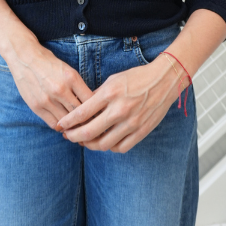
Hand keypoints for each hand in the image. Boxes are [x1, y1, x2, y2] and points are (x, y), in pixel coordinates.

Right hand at [3, 42, 93, 130]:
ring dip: (73, 126)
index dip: (97, 110)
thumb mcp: (68, 70)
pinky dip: (60, 126)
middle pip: (79, 114)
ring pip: (67, 122)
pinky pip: (53, 123)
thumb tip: (91, 104)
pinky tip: (63, 124)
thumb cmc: (49, 62)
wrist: (24, 57)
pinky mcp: (36, 106)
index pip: (90, 101)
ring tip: (79, 128)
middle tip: (93, 126)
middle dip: (88, 121)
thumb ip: (78, 86)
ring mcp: (47, 99)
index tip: (100, 115)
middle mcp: (60, 89)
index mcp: (71, 77)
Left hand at [56, 58, 185, 152]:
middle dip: (74, 137)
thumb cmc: (137, 77)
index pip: (82, 113)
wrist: (164, 80)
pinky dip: (110, 147)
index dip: (68, 122)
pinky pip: (121, 147)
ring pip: (104, 144)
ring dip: (90, 145)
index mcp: (110, 93)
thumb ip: (97, 95)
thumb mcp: (113, 80)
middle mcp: (119, 110)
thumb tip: (82, 109)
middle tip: (68, 136)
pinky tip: (106, 141)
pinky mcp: (142, 131)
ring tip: (85, 141)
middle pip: (89, 132)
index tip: (61, 125)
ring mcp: (131, 122)